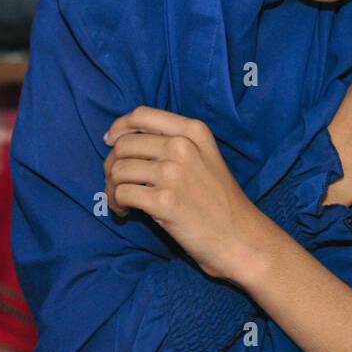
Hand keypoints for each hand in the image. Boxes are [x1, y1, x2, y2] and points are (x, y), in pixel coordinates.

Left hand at [104, 107, 269, 281]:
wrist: (240, 236)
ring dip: (112, 187)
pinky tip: (126, 213)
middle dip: (112, 164)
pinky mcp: (164, 201)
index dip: (119, 127)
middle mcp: (182, 146)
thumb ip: (174, 143)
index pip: (141, 115)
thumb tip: (123, 142)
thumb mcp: (205, 156)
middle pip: (124, 144)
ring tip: (122, 201)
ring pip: (118, 169)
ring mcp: (173, 173)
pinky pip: (121, 194)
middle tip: (117, 183)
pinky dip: (116, 204)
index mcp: (193, 130)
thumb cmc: (220, 200)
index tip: (111, 141)